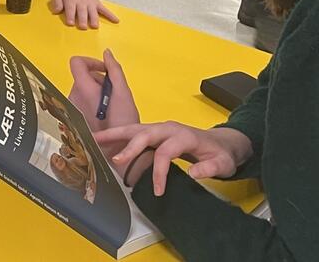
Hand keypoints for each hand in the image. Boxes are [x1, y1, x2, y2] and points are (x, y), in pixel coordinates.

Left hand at [52, 0, 118, 28]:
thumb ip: (56, 2)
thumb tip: (56, 11)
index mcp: (71, 1)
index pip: (71, 10)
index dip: (70, 16)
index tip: (71, 23)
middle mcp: (82, 3)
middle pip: (82, 12)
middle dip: (83, 20)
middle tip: (83, 27)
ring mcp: (90, 4)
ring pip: (93, 12)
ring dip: (94, 19)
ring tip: (95, 26)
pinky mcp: (97, 4)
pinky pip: (104, 10)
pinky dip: (110, 15)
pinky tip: (116, 21)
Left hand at [68, 50, 139, 140]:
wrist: (116, 152)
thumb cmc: (122, 123)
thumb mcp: (124, 93)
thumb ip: (114, 70)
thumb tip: (107, 53)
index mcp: (83, 89)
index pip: (76, 62)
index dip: (91, 61)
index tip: (105, 70)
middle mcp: (73, 97)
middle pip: (82, 76)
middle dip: (98, 79)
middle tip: (114, 93)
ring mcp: (71, 109)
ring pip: (82, 89)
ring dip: (96, 91)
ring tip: (110, 106)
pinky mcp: (73, 118)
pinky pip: (81, 101)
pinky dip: (91, 102)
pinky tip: (103, 114)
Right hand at [96, 122, 253, 193]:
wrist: (223, 142)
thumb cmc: (221, 153)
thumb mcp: (222, 162)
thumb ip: (210, 167)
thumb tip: (194, 172)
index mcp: (184, 135)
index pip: (165, 152)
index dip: (159, 172)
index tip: (157, 191)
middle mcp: (169, 128)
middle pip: (145, 134)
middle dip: (129, 146)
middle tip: (114, 160)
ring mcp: (160, 129)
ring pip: (135, 129)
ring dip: (116, 135)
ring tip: (95, 139)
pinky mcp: (156, 133)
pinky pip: (135, 133)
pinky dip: (119, 137)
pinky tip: (105, 142)